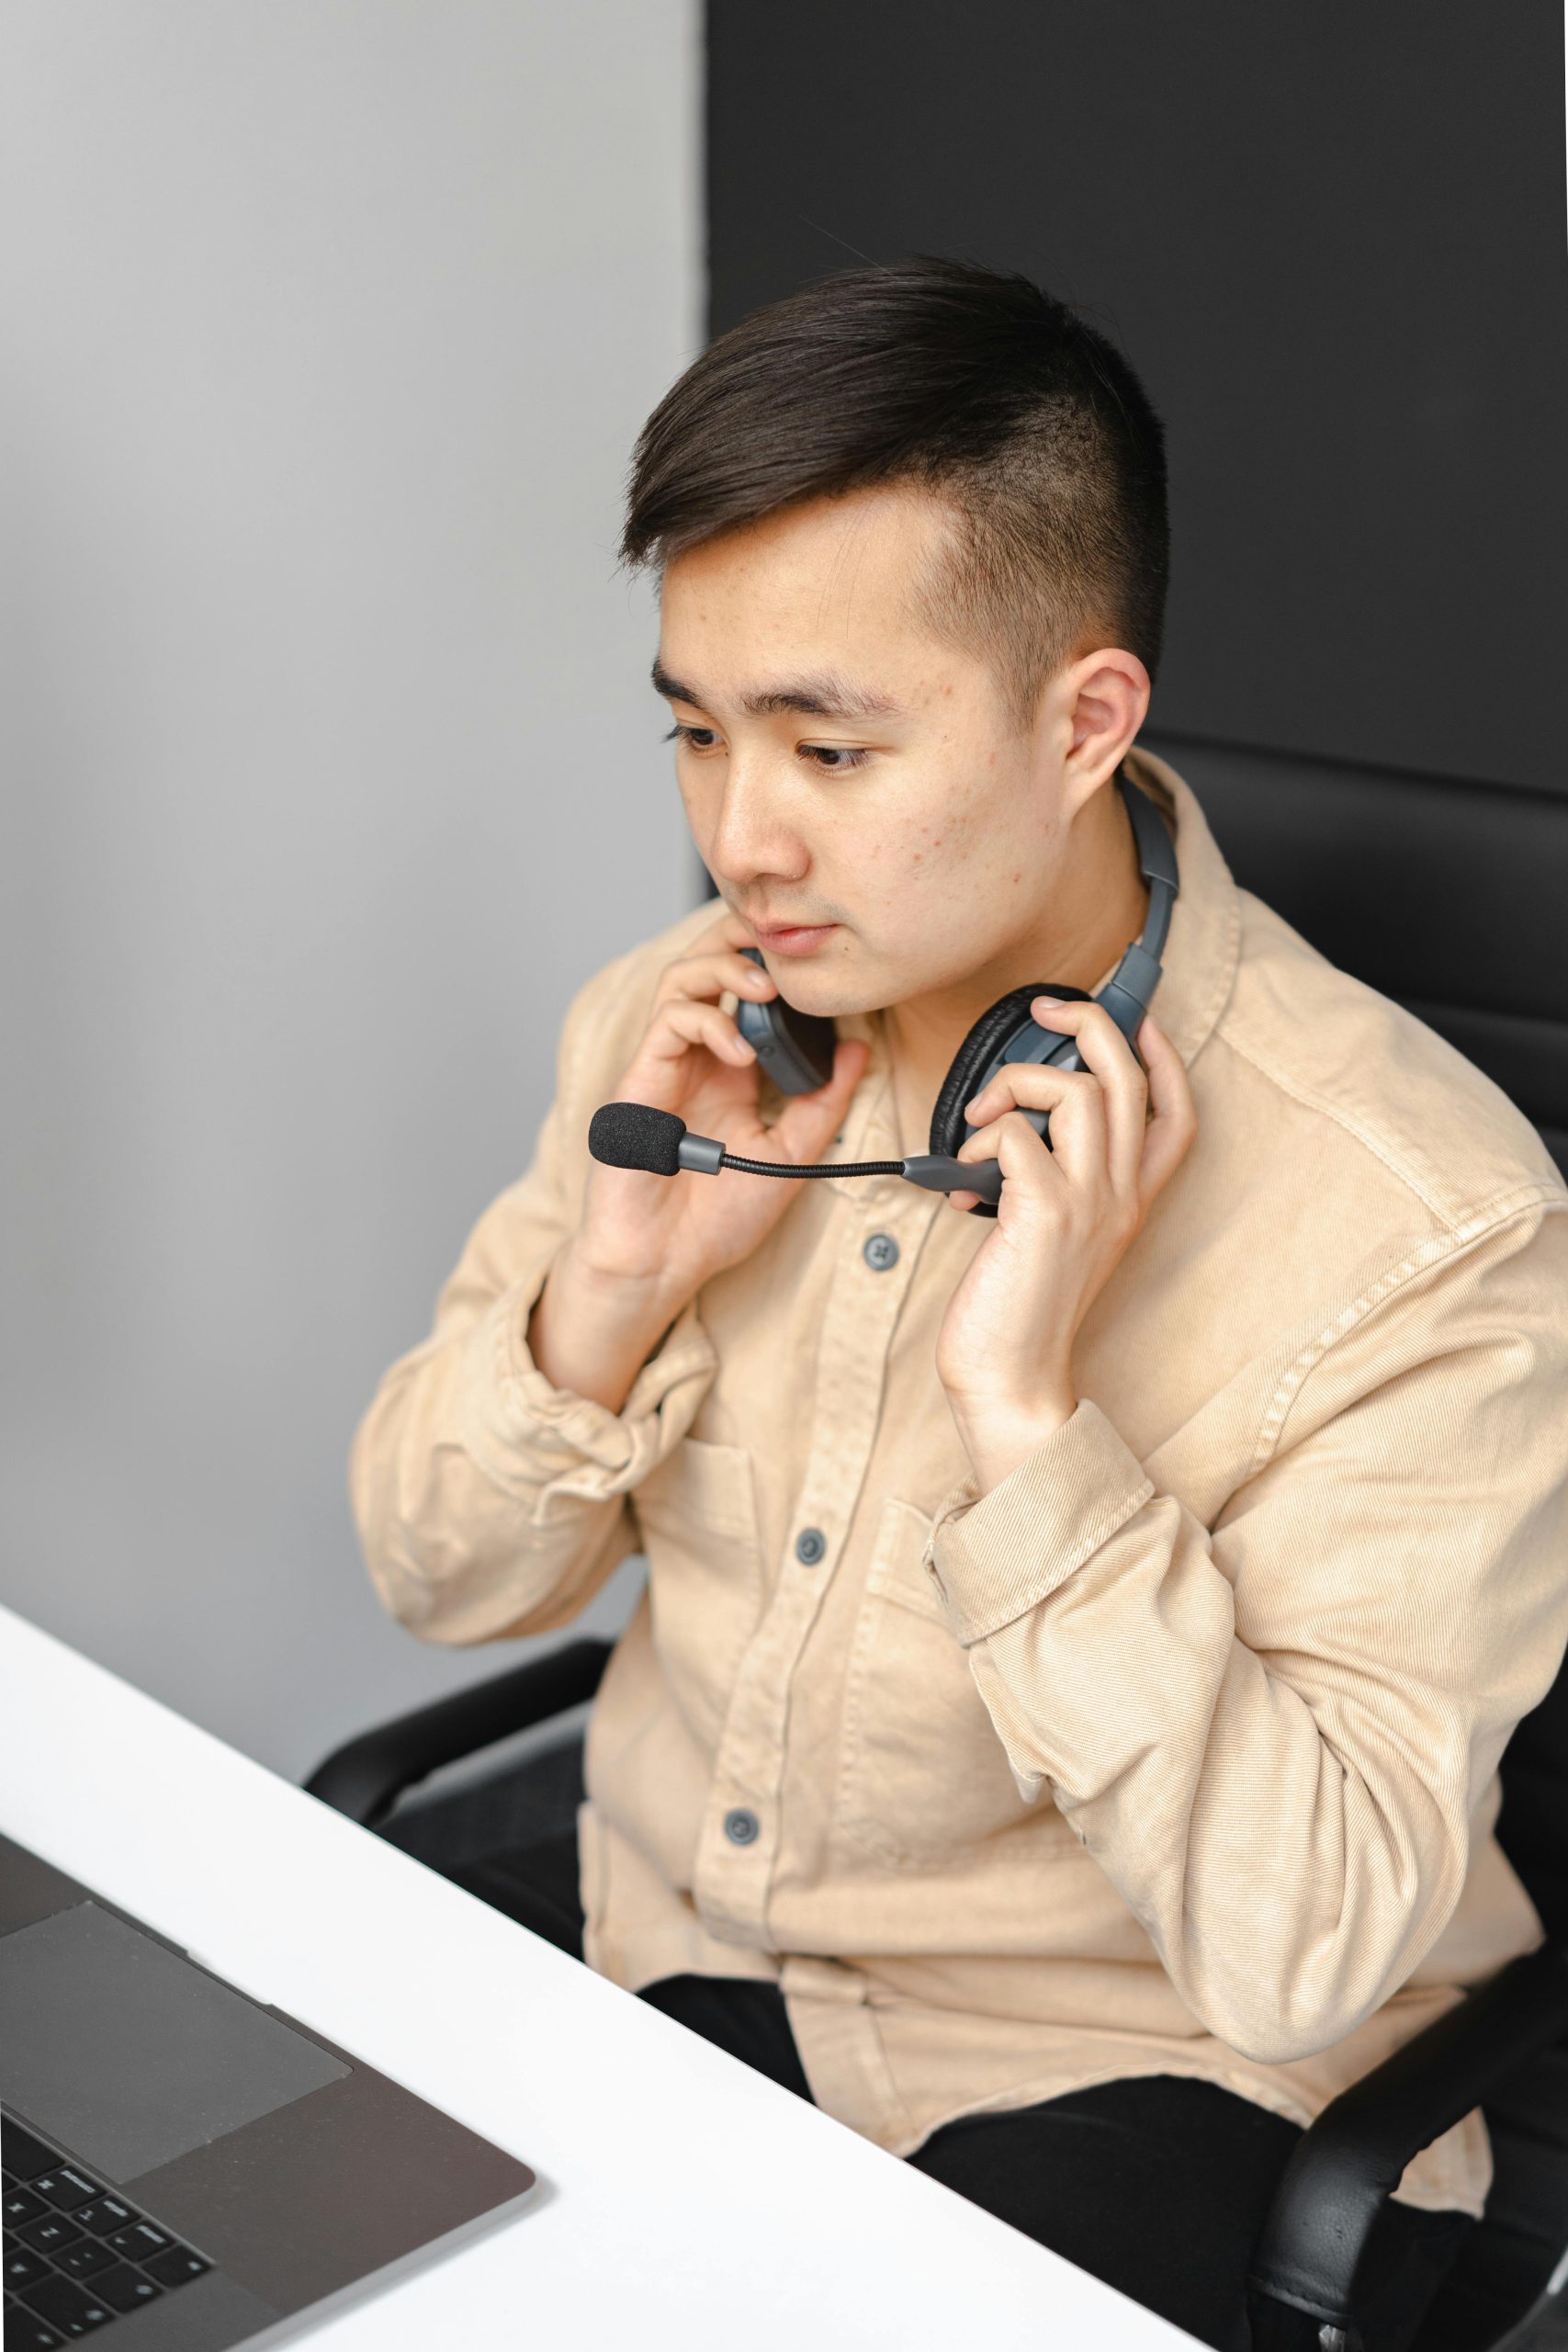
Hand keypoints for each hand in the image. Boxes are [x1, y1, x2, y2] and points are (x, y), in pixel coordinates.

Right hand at [530, 910, 867, 1408]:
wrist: (665, 1260)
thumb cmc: (717, 1217)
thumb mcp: (790, 1154)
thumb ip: (824, 1102)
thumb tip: (861, 1047)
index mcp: (731, 1068)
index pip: (748, 990)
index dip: (776, 963)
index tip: (819, 960)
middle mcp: (698, 1056)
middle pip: (709, 964)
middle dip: (742, 940)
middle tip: (784, 941)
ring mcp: (668, 1063)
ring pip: (684, 978)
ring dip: (726, 969)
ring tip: (766, 988)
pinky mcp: (643, 1077)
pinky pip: (670, 1021)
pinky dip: (709, 1020)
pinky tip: (740, 1050)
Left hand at [934, 997, 1196, 1493]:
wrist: (1010, 1377)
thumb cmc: (1018, 1307)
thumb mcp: (1053, 1234)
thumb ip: (1051, 1179)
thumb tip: (1013, 1122)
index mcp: (1132, 1199)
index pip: (1177, 1112)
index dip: (1162, 1055)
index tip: (1135, 1018)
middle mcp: (1121, 1195)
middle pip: (1128, 1077)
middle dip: (1087, 1023)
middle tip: (1044, 1011)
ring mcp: (1089, 1203)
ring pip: (1079, 1090)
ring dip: (1018, 1083)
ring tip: (982, 1119)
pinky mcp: (1044, 1213)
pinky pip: (1019, 1133)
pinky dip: (984, 1137)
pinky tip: (962, 1177)